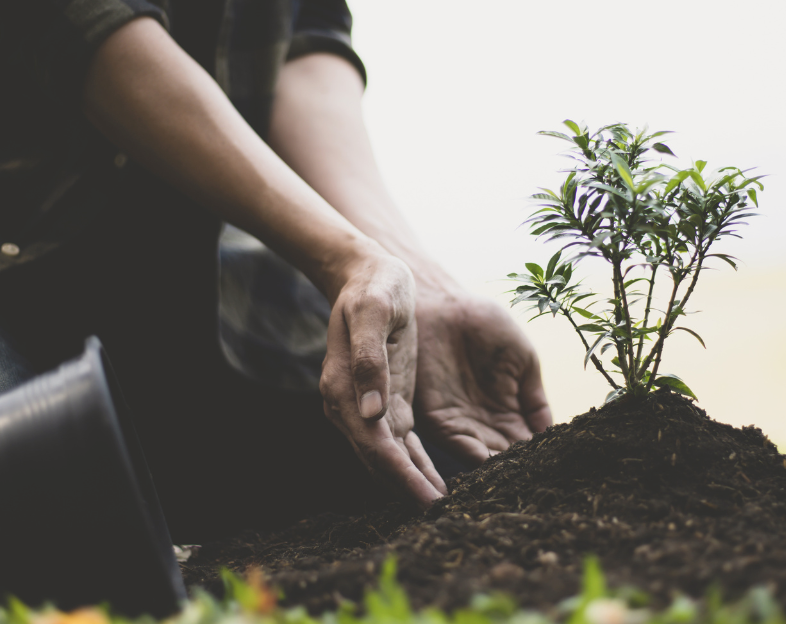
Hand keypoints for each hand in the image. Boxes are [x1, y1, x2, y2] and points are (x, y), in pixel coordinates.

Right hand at [319, 251, 446, 507]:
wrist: (366, 273)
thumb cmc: (372, 288)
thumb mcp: (373, 313)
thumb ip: (370, 361)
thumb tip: (370, 413)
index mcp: (342, 388)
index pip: (374, 444)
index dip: (401, 474)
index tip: (427, 497)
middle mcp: (349, 405)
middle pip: (379, 459)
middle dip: (408, 488)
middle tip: (441, 512)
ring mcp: (367, 406)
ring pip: (389, 456)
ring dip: (412, 481)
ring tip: (442, 503)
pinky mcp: (386, 400)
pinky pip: (400, 442)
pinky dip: (415, 463)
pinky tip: (435, 479)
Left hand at [413, 290, 552, 466]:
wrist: (445, 306)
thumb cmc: (487, 326)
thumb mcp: (524, 361)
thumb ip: (536, 399)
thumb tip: (552, 435)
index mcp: (508, 410)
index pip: (527, 443)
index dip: (541, 456)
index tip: (559, 470)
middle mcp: (485, 422)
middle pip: (507, 456)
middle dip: (522, 471)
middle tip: (540, 483)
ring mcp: (462, 423)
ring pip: (486, 458)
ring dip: (501, 471)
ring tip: (520, 480)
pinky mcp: (439, 420)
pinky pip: (460, 446)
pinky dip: (478, 460)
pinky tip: (495, 466)